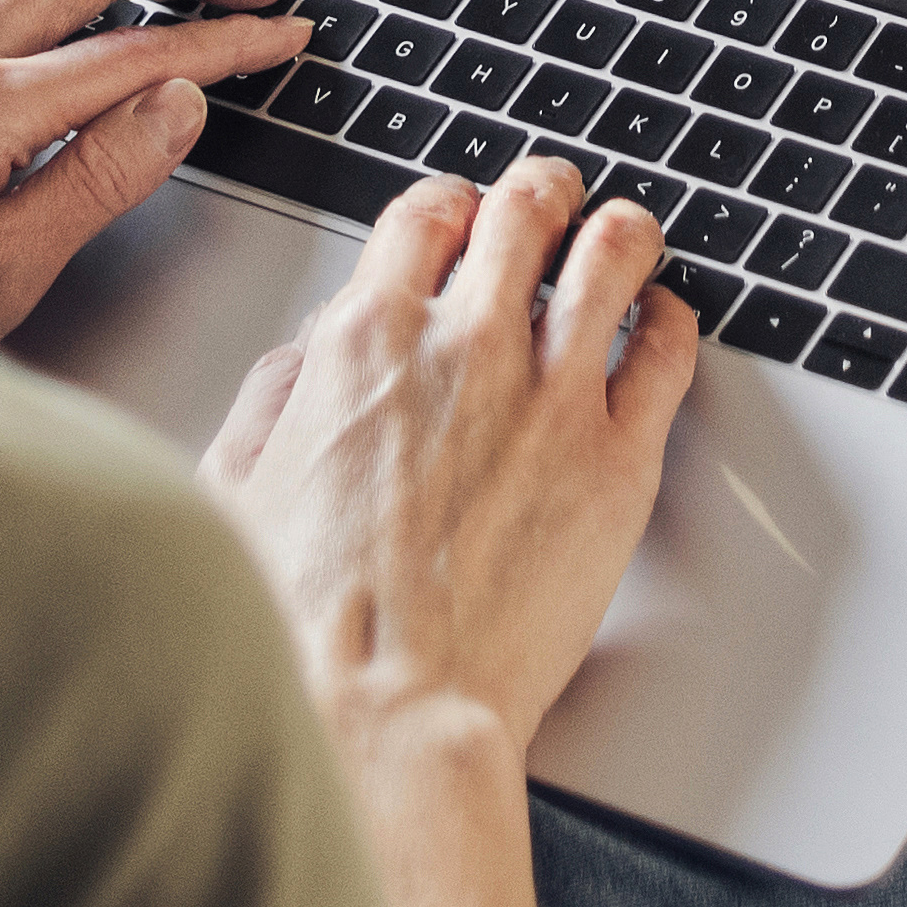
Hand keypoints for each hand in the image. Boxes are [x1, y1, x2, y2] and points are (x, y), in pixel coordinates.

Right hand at [197, 159, 695, 764]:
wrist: (385, 712)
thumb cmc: (306, 627)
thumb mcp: (235, 489)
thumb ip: (272, 400)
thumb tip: (303, 361)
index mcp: (364, 340)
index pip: (427, 211)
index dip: (454, 204)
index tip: (466, 219)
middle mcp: (463, 345)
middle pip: (527, 206)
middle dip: (543, 195)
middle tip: (555, 204)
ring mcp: (549, 395)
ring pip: (613, 253)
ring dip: (621, 234)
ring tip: (626, 240)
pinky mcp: (617, 460)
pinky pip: (669, 350)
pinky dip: (671, 319)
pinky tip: (664, 324)